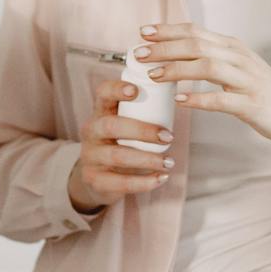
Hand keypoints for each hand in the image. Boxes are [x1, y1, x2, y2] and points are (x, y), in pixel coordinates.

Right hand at [67, 73, 172, 212]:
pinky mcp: (94, 180)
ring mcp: (90, 156)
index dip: (116, 89)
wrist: (96, 177)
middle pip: (111, 126)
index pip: (102, 93)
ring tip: (169, 162)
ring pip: (118, 156)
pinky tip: (161, 178)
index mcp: (100, 112)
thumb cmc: (119, 143)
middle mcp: (91, 131)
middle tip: (169, 137)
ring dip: (148, 159)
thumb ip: (141, 111)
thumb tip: (180, 95)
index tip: (136, 90)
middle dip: (143, 131)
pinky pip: (120, 182)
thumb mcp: (122, 123)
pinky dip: (144, 182)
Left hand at [133, 23, 270, 171]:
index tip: (143, 32)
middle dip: (164, 47)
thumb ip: (214, 60)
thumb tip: (180, 55)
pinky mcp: (252, 104)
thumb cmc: (266, 94)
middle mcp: (239, 58)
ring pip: (207, 67)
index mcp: (233, 48)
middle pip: (196, 45)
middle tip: (139, 54)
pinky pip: (222, 99)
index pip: (196, 32)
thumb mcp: (239, 69)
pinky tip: (180, 102)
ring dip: (176, 69)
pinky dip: (199, 99)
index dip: (168, 30)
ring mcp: (247, 81)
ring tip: (153, 76)